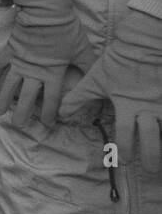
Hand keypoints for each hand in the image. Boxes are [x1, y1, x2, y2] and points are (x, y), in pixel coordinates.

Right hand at [0, 0, 95, 126]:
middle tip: (18, 125)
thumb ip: (86, 66)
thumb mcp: (82, 49)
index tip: (47, 124)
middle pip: (25, 97)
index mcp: (52, 73)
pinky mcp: (10, 50)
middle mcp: (33, 72)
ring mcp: (19, 61)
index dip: (48, 114)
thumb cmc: (66, 30)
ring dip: (3, 99)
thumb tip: (94, 79)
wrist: (45, 11)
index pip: (50, 100)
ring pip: (9, 85)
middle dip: (22, 113)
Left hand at [63, 5, 161, 170]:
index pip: (125, 133)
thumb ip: (78, 99)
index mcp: (128, 106)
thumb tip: (61, 115)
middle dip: (151, 156)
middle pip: (152, 138)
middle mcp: (149, 108)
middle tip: (150, 170)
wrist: (143, 43)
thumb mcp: (94, 81)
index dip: (123, 149)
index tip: (122, 161)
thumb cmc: (117, 62)